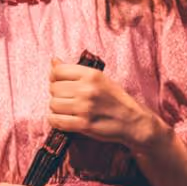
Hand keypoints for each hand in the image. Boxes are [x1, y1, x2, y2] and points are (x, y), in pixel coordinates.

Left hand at [48, 59, 162, 148]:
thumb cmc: (116, 100)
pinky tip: (63, 120)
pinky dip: (56, 121)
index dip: (55, 77)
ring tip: (68, 110)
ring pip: (53, 105)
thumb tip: (54, 60)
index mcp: (92, 75)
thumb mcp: (100, 79)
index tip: (61, 83)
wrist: (133, 121)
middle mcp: (87, 89)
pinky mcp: (84, 124)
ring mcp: (85, 107)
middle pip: (54, 89)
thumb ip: (77, 71)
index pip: (57, 71)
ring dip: (57, 109)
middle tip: (68, 99)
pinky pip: (56, 121)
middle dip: (57, 94)